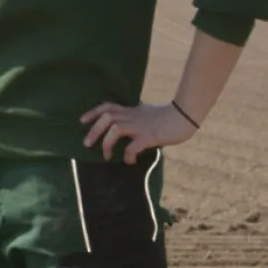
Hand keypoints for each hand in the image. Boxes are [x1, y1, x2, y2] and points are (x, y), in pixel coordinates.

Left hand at [80, 101, 197, 163]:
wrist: (184, 116)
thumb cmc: (167, 117)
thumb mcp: (146, 114)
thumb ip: (135, 117)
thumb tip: (127, 129)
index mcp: (131, 110)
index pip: (107, 107)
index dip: (92, 112)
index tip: (82, 121)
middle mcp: (132, 116)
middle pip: (106, 117)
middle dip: (93, 130)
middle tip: (86, 144)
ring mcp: (140, 126)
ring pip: (115, 129)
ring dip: (107, 143)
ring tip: (106, 156)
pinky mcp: (149, 136)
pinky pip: (133, 146)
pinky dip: (128, 154)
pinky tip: (129, 161)